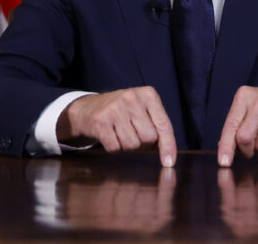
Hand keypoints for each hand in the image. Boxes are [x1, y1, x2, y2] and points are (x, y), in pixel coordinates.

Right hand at [57, 86, 176, 166]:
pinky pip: (115, 148)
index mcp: (148, 95)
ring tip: (121, 133)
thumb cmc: (122, 112)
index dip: (168, 146)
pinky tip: (110, 135)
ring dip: (128, 146)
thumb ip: (158, 128)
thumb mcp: (143, 111)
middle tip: (134, 134)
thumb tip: (168, 157)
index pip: (164, 125)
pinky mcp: (101, 121)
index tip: (170, 162)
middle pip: (149, 138)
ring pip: (133, 145)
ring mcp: (115, 109)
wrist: (88, 108)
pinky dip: (114, 148)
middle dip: (143, 143)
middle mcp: (132, 98)